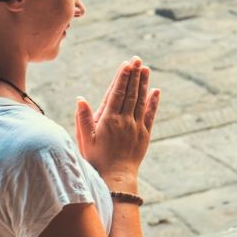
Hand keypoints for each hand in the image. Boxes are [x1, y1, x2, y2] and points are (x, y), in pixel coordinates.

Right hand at [75, 57, 159, 185]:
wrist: (117, 178)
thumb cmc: (96, 159)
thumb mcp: (84, 140)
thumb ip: (83, 118)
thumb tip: (81, 98)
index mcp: (109, 120)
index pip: (117, 93)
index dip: (122, 77)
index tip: (126, 64)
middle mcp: (125, 121)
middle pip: (131, 93)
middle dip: (134, 75)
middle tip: (137, 59)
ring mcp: (136, 127)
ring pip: (141, 101)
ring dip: (143, 84)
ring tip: (145, 68)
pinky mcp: (144, 134)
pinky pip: (150, 115)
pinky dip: (153, 102)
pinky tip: (156, 90)